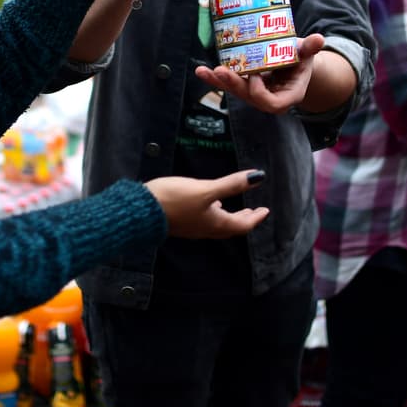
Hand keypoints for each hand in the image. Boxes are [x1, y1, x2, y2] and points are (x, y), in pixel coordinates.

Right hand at [145, 170, 269, 238]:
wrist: (141, 210)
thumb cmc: (175, 200)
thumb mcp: (206, 189)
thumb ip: (231, 184)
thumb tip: (258, 177)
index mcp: (215, 223)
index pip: (243, 225)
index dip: (256, 218)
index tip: (265, 210)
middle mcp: (206, 229)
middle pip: (231, 227)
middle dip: (245, 219)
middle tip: (254, 211)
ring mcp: (192, 227)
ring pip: (218, 225)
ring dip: (230, 217)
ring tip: (235, 207)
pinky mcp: (181, 222)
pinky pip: (204, 221)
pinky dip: (214, 214)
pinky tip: (209, 204)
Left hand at [194, 35, 326, 113]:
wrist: (295, 64)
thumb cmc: (302, 59)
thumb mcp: (307, 54)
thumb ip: (310, 48)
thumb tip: (319, 38)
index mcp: (288, 95)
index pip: (273, 104)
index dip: (261, 94)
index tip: (255, 76)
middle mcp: (269, 98)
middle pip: (249, 97)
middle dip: (234, 85)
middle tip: (221, 71)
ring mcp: (255, 93)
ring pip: (235, 92)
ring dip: (219, 82)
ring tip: (203, 71)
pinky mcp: (244, 86)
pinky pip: (228, 84)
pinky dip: (214, 78)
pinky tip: (201, 71)